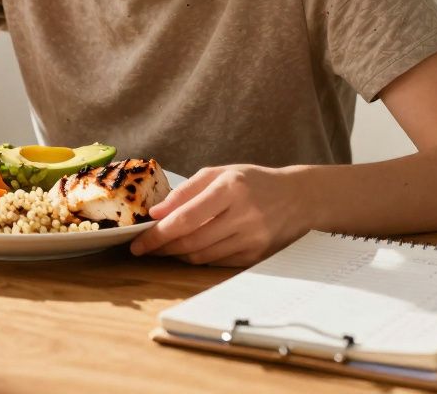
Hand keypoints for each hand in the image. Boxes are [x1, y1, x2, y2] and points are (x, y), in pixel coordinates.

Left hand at [129, 165, 310, 265]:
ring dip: (177, 255)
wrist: (298, 198)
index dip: (158, 234)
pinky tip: (188, 251)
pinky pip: (217, 262)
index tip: (138, 242)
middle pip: (191, 241)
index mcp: (230, 189)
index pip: (185, 218)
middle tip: (144, 248)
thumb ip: (185, 191)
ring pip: (202, 256)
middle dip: (162, 248)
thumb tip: (156, 214)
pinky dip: (198, 258)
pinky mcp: (256, 256)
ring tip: (164, 248)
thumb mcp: (220, 173)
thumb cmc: (253, 182)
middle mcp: (243, 215)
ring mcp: (252, 239)